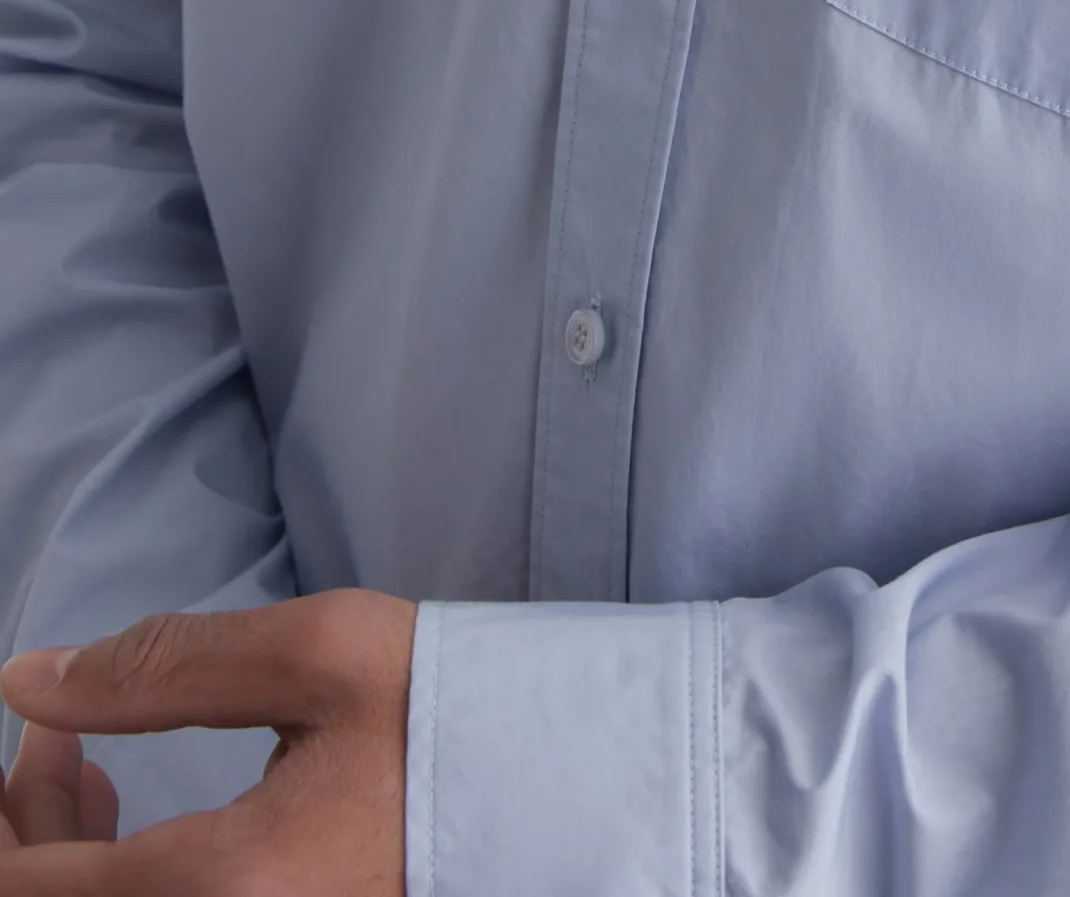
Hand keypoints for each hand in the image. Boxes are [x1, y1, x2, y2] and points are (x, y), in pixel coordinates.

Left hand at [0, 592, 414, 892]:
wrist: (557, 785)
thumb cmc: (449, 712)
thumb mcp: (318, 653)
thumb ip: (162, 666)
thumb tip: (28, 682)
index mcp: (223, 886)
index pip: (22, 889)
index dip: (4, 814)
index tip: (38, 730)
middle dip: (23, 828)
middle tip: (56, 733)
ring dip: (59, 860)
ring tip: (85, 765)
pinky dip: (111, 881)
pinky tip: (126, 818)